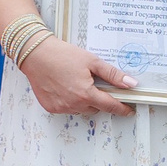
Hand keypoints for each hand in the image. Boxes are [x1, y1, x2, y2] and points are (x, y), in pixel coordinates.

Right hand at [18, 36, 135, 115]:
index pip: (110, 106)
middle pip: (96, 108)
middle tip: (95, 84)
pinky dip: (71, 101)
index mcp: (86, 94)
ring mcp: (61, 107)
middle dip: (100, 99)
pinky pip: (67, 108)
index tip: (129, 110)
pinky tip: (66, 87)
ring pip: (82, 109)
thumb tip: (131, 84)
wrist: (35, 54)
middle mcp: (73, 104)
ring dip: (84, 101)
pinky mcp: (50, 107)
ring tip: (78, 83)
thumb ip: (113, 75)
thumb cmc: (62, 55)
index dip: (122, 109)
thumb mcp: (92, 61)